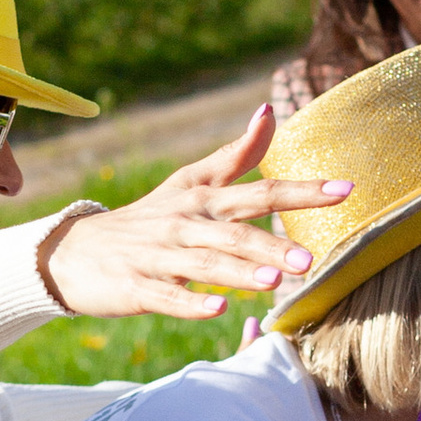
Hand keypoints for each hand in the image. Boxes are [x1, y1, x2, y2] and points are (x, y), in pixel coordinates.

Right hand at [42, 106, 352, 321]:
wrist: (73, 252)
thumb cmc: (146, 219)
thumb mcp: (189, 182)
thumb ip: (236, 154)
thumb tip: (271, 110)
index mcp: (203, 199)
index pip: (260, 191)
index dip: (303, 191)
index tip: (346, 190)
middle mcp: (184, 224)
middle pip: (235, 233)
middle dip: (272, 244)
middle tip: (310, 259)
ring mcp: (158, 256)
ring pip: (204, 264)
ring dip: (238, 272)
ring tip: (273, 282)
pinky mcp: (136, 288)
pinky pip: (167, 296)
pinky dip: (192, 302)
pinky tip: (219, 310)